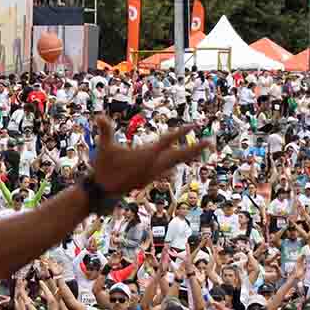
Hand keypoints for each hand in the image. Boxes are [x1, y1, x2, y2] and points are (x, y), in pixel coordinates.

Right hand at [89, 116, 207, 194]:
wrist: (103, 193)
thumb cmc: (104, 169)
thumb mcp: (105, 148)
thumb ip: (105, 130)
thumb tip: (98, 116)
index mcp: (147, 155)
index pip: (168, 140)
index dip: (182, 132)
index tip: (195, 125)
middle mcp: (155, 165)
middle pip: (180, 155)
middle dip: (196, 148)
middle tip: (211, 142)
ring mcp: (154, 174)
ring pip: (176, 163)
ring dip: (189, 156)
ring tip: (200, 150)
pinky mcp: (150, 179)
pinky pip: (168, 169)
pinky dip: (176, 163)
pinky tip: (178, 164)